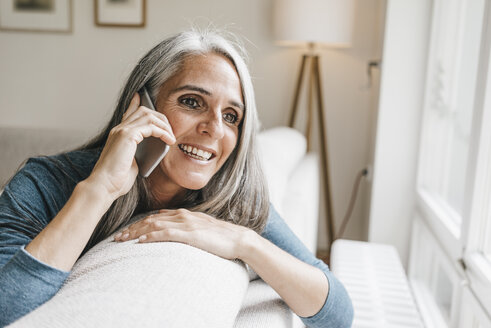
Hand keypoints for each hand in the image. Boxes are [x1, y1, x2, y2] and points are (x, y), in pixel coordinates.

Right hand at [87, 93, 175, 200]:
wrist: (104, 186)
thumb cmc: (117, 179)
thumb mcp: (132, 162)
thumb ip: (140, 152)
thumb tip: (154, 150)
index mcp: (118, 134)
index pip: (129, 113)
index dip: (136, 103)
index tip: (142, 97)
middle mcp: (119, 129)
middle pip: (143, 111)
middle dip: (161, 117)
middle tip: (171, 130)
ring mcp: (122, 131)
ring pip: (149, 115)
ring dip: (164, 125)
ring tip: (172, 137)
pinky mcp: (127, 136)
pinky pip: (151, 127)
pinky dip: (163, 132)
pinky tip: (169, 141)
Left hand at [113, 209, 252, 259]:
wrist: (238, 239)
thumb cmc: (220, 237)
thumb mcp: (200, 228)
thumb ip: (185, 226)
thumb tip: (169, 227)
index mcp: (184, 215)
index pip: (155, 217)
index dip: (138, 224)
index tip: (126, 232)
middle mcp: (182, 216)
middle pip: (150, 220)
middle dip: (132, 228)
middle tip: (117, 238)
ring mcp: (186, 224)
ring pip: (154, 225)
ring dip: (136, 232)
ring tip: (123, 239)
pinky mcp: (190, 234)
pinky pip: (166, 234)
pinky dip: (151, 236)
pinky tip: (141, 241)